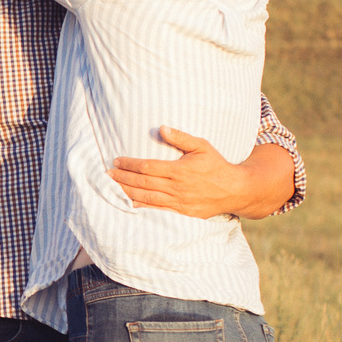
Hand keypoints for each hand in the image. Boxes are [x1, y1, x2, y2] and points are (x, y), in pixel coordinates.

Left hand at [110, 127, 256, 219]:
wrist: (234, 190)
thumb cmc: (217, 165)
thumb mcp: (202, 146)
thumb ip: (181, 138)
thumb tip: (161, 128)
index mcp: (179, 170)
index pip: (147, 167)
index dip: (129, 164)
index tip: (116, 160)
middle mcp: (176, 188)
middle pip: (143, 183)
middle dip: (123, 178)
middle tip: (107, 174)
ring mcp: (178, 202)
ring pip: (146, 198)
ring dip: (127, 192)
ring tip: (113, 186)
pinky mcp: (181, 213)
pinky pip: (157, 210)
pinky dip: (142, 206)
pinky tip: (130, 202)